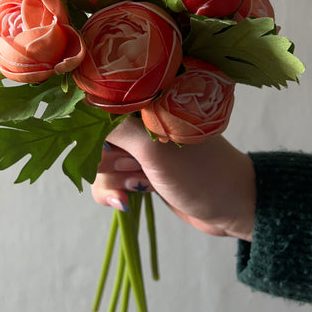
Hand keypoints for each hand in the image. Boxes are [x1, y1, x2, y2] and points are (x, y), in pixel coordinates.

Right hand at [92, 117, 255, 240]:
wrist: (232, 209)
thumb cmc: (201, 174)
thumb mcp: (155, 151)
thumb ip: (117, 130)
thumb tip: (79, 107)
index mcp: (146, 103)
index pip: (99, 103)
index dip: (89, 125)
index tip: (102, 144)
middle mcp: (139, 121)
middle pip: (93, 137)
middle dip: (107, 161)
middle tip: (135, 167)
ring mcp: (139, 148)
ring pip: (100, 163)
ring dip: (113, 180)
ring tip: (141, 186)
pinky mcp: (139, 172)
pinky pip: (109, 181)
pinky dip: (114, 193)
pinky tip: (128, 201)